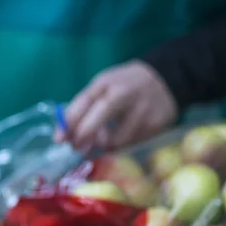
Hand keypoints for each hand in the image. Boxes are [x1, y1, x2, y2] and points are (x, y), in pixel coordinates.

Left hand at [59, 60, 177, 150]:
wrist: (166, 79)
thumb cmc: (122, 86)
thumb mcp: (102, 88)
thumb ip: (82, 108)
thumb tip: (62, 137)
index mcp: (106, 82)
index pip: (84, 102)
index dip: (69, 123)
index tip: (59, 139)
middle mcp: (125, 93)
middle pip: (100, 116)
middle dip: (85, 135)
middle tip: (77, 147)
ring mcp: (143, 109)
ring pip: (116, 139)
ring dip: (105, 144)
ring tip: (104, 138)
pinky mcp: (156, 124)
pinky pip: (131, 144)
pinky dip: (122, 143)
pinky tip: (124, 134)